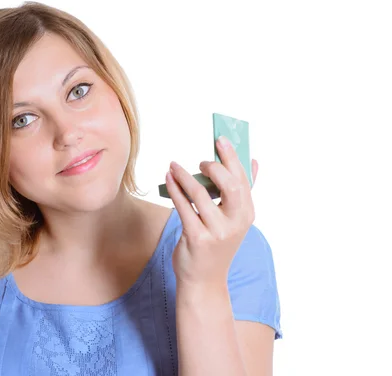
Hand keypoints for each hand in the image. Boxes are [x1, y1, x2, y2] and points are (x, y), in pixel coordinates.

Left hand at [166, 136, 258, 286]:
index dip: (232, 157)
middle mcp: (236, 222)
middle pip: (229, 184)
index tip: (221, 139)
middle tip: (201, 161)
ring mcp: (217, 231)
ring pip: (200, 193)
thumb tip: (253, 161)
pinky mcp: (197, 237)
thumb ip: (241, 192)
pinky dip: (175, 189)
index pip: (243, 179)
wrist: (203, 280)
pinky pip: (183, 206)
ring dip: (184, 176)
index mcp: (247, 214)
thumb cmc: (216, 244)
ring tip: (174, 166)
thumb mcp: (233, 220)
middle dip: (214, 165)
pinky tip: (168, 179)